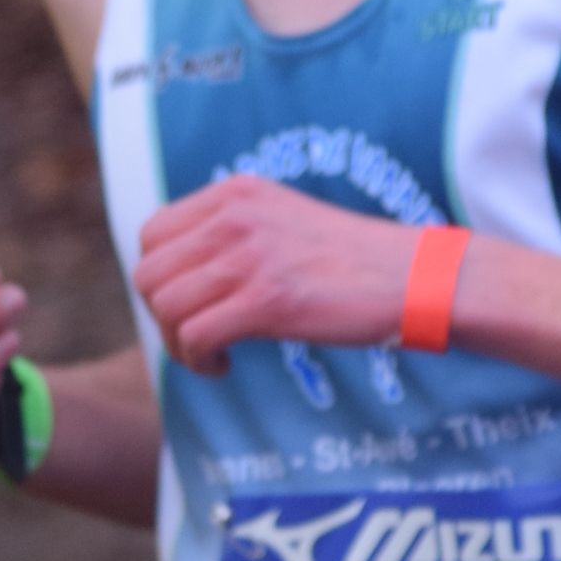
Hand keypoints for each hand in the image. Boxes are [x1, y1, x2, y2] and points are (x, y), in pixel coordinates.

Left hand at [132, 175, 413, 374]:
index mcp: (234, 194)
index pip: (152, 234)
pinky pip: (193, 337)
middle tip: (196, 335)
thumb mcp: (281, 220)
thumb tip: (181, 272)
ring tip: (210, 354)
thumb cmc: (349, 259)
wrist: (412, 276)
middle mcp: (233, 218)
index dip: (160, 278)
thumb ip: (232, 231)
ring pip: (165, 307)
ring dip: (177, 344)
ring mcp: (248, 257)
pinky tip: (222, 366)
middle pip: (149, 274)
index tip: (190, 303)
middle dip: (162, 316)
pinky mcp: (266, 300)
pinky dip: (197, 361)